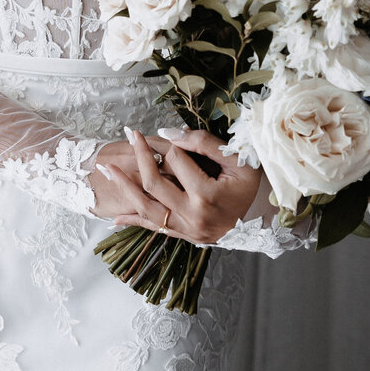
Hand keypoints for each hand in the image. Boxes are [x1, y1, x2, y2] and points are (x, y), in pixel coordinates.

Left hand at [98, 126, 263, 244]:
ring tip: (107, 169)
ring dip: (124, 187)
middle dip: (139, 155)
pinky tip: (114, 216)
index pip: (177, 162)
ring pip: (146, 208)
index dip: (171, 145)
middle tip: (130, 134)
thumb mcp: (237, 159)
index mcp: (207, 195)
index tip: (167, 137)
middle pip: (154, 183)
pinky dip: (133, 221)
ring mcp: (186, 229)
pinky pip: (153, 228)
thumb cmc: (251, 186)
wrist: (262, 220)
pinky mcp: (184, 236)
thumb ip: (204, 143)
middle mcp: (193, 215)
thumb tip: (168, 134)